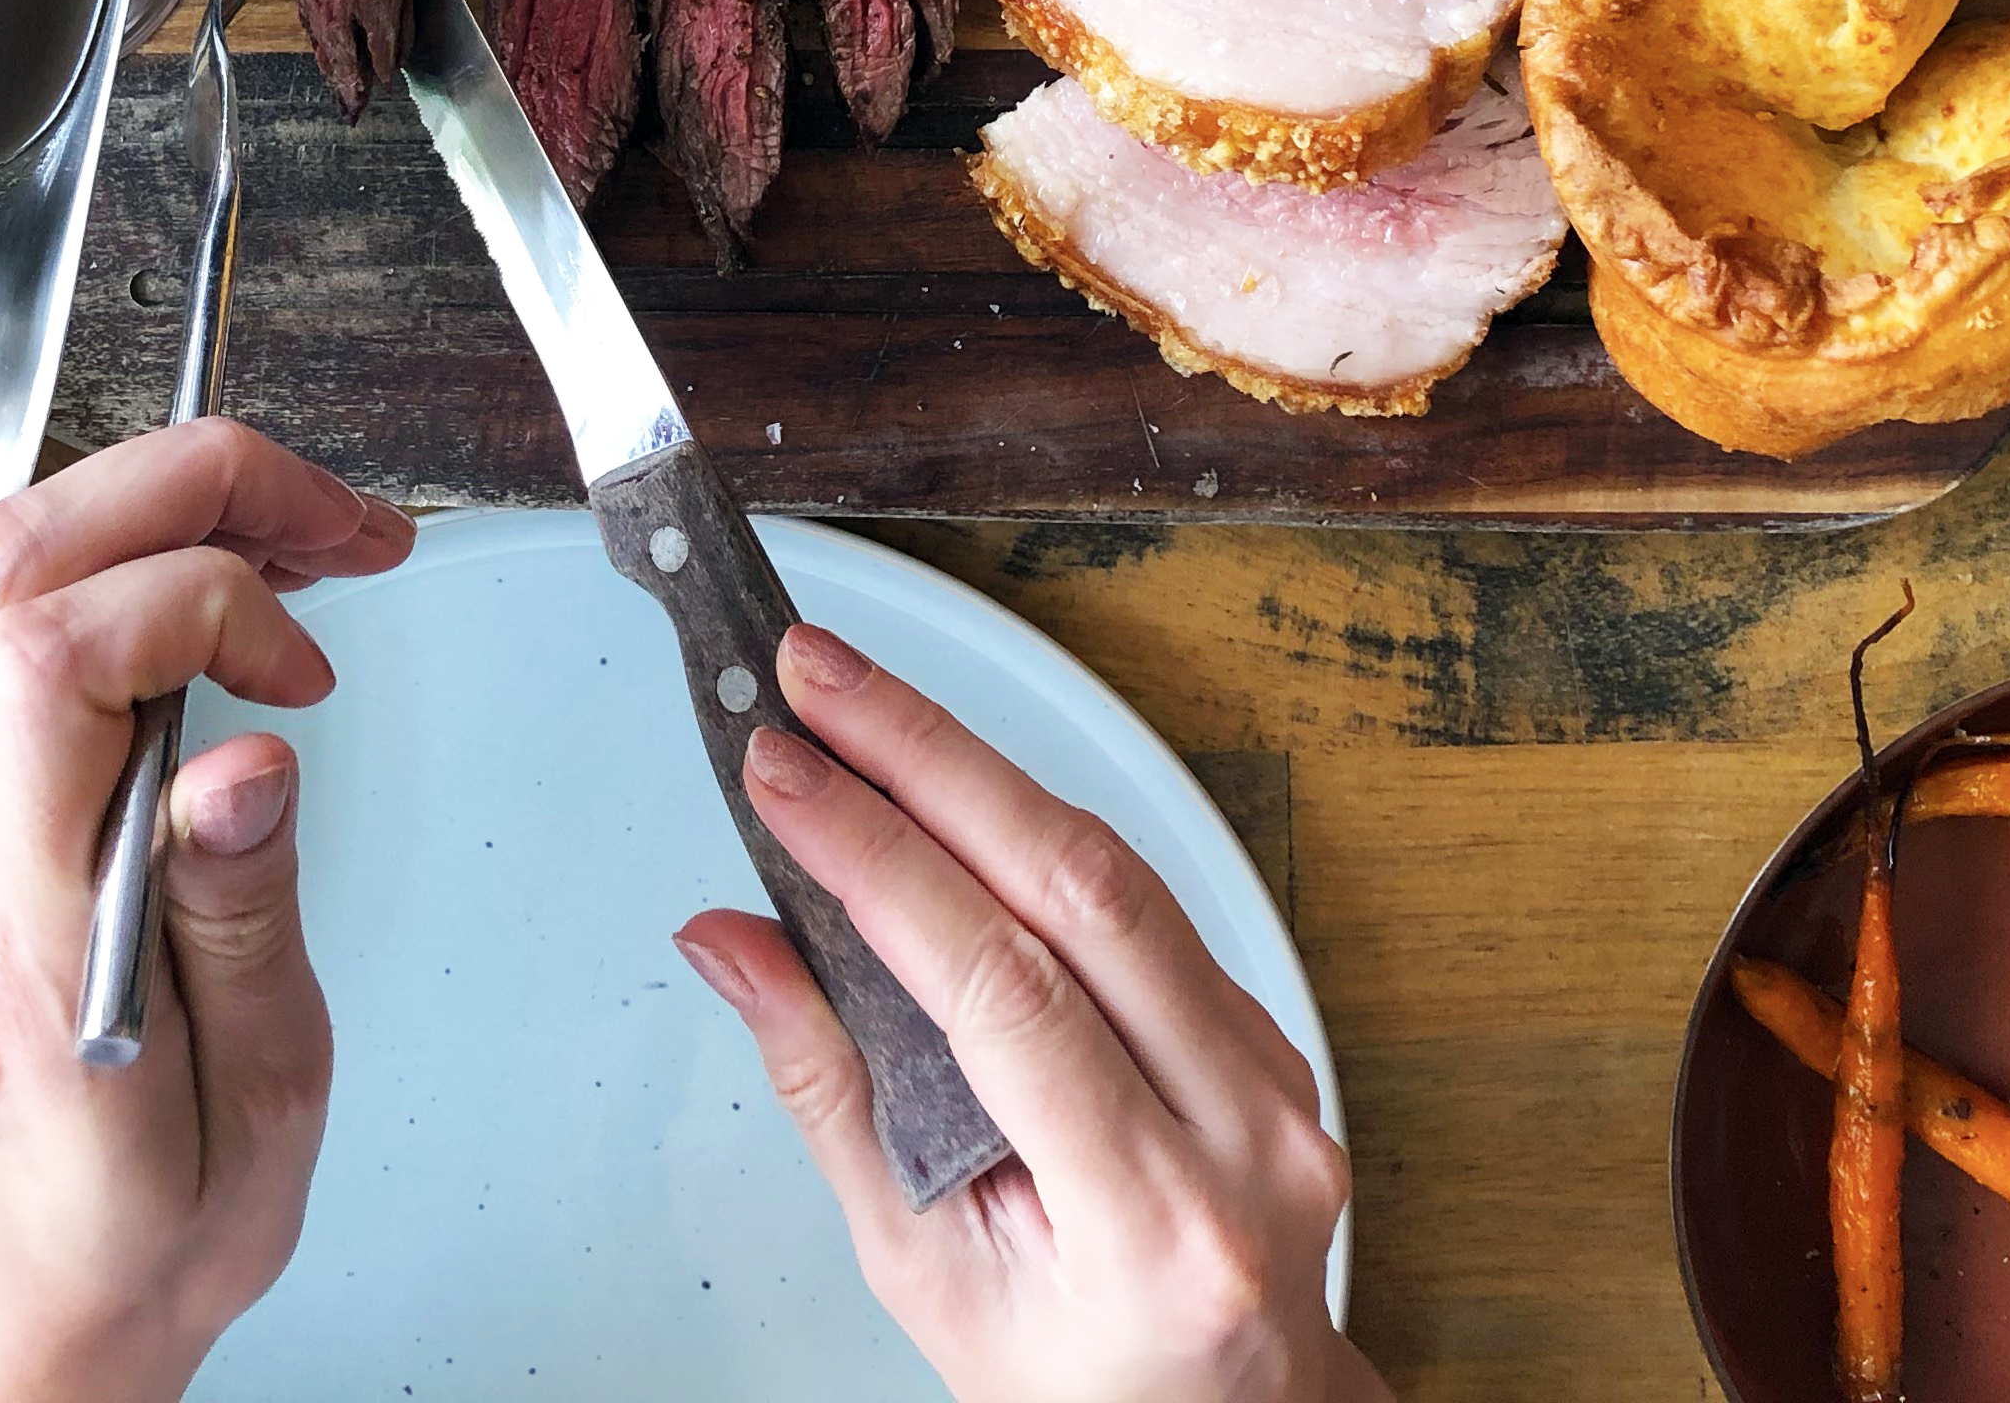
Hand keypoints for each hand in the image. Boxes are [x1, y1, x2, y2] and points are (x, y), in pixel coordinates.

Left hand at [0, 424, 413, 1402]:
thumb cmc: (113, 1254)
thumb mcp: (249, 1116)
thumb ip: (244, 919)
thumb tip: (255, 752)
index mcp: (25, 931)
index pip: (54, 652)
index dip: (204, 596)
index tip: (308, 672)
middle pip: (11, 557)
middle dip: (193, 484)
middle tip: (336, 528)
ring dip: (156, 515)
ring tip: (298, 558)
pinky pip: (3, 636)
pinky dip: (122, 578)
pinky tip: (223, 632)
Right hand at [676, 624, 1385, 1402]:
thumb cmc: (1075, 1383)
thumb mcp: (923, 1274)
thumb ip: (832, 1093)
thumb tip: (733, 939)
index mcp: (1158, 1226)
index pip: (1003, 992)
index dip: (880, 863)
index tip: (782, 777)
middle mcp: (1246, 1135)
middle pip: (1079, 889)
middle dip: (927, 759)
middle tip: (813, 677)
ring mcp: (1276, 1075)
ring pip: (1120, 873)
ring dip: (977, 772)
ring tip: (858, 704)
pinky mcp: (1267, 1029)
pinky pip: (1145, 903)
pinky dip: (1033, 834)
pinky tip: (949, 784)